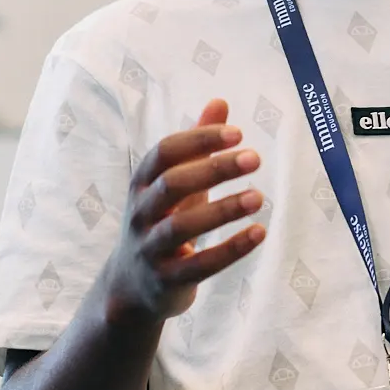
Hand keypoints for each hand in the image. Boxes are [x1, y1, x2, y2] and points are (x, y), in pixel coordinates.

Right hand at [105, 100, 266, 320]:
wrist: (130, 288)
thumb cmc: (161, 222)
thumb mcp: (175, 183)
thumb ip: (197, 146)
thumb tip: (220, 102)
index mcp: (141, 184)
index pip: (164, 153)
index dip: (199, 140)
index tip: (238, 133)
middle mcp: (140, 213)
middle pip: (171, 185)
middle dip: (213, 169)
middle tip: (255, 158)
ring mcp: (150, 248)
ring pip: (182, 227)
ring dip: (223, 209)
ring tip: (259, 196)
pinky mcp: (167, 280)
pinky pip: (200, 265)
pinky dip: (230, 249)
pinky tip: (259, 233)